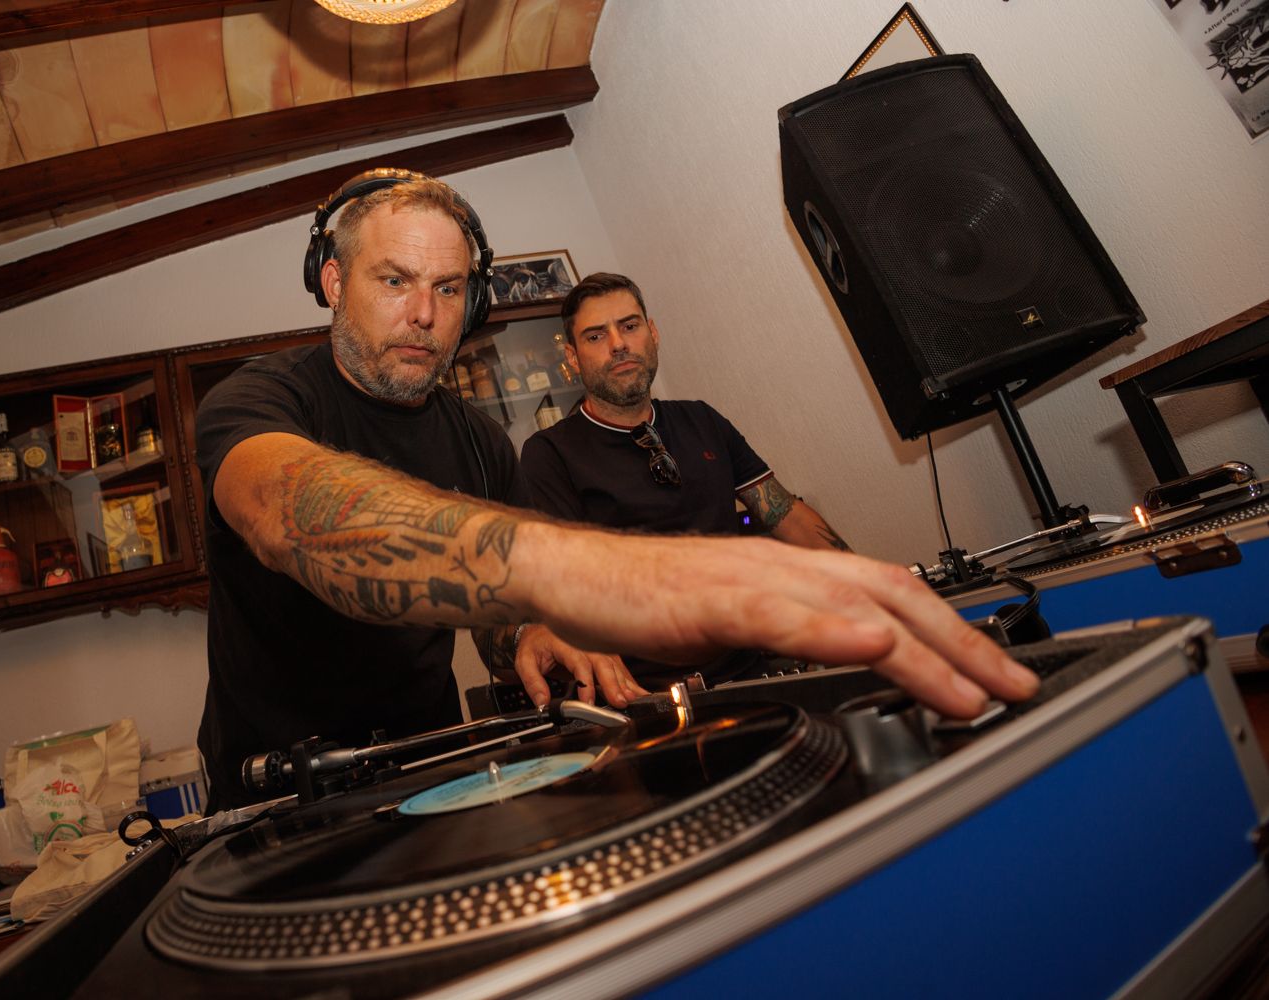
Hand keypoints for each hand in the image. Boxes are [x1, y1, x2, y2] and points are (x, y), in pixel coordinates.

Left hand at [515, 624, 648, 708]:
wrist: (540, 630)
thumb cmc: (535, 644)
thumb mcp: (525, 661)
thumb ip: (533, 683)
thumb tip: (542, 703)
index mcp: (566, 643)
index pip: (580, 664)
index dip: (586, 684)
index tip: (588, 702)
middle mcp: (586, 644)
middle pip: (603, 664)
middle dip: (613, 684)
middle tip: (619, 702)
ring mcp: (598, 648)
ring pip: (615, 666)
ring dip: (625, 684)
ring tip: (632, 699)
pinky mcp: (604, 655)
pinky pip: (619, 669)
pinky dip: (628, 681)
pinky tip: (637, 693)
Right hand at [517, 529, 1038, 719]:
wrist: (568, 575)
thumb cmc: (640, 602)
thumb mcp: (729, 628)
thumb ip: (785, 641)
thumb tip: (840, 666)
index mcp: (788, 573)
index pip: (890, 593)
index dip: (951, 631)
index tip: (995, 673)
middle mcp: (781, 565)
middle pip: (893, 593)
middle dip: (963, 644)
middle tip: (1015, 689)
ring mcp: (747, 577)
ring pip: (852, 605)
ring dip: (921, 649)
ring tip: (971, 690)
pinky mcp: (707, 598)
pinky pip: (779, 614)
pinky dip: (831, 630)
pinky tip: (872, 648)